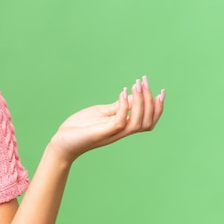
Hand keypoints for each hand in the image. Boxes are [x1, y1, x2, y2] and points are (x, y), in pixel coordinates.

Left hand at [49, 76, 164, 163]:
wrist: (62, 141)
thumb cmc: (80, 127)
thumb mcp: (102, 113)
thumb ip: (117, 107)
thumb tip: (132, 96)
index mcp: (122, 127)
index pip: (148, 121)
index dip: (158, 108)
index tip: (161, 91)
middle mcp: (121, 131)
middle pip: (147, 122)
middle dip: (150, 101)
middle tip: (145, 81)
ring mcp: (112, 133)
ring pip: (137, 123)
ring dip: (140, 103)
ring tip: (137, 85)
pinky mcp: (101, 132)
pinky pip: (119, 122)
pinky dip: (124, 107)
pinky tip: (122, 93)